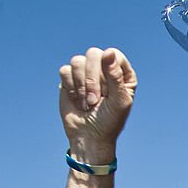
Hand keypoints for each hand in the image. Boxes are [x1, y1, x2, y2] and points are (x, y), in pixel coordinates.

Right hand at [59, 47, 136, 163]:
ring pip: (77, 61)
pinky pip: (64, 70)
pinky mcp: (69, 79)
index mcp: (122, 74)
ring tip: (88, 103)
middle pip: (94, 54)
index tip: (108, 90)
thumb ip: (115, 76)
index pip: (113, 54)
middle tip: (96, 100)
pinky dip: (71, 88)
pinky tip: (78, 101)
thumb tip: (107, 52)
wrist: (89, 135)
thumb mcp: (119, 101)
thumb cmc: (109, 121)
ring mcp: (86, 73)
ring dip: (81, 86)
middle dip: (92, 79)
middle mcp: (104, 69)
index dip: (107, 69)